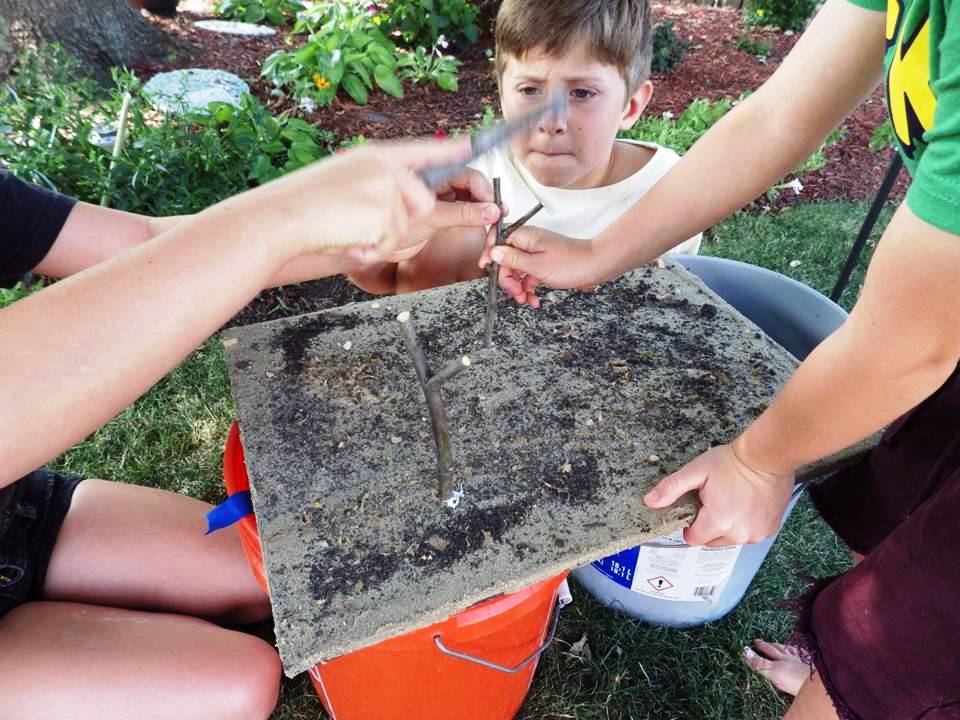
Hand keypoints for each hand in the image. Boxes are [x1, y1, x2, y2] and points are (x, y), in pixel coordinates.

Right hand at [219, 137, 481, 262]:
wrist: (279, 220)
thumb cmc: (303, 208)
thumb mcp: (344, 182)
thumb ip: (378, 187)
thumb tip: (410, 205)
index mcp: (374, 156)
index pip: (423, 150)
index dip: (449, 150)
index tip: (470, 147)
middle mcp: (386, 168)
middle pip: (425, 205)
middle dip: (410, 224)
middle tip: (376, 225)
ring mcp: (387, 191)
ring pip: (407, 231)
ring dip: (383, 241)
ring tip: (349, 231)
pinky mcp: (385, 215)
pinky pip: (391, 245)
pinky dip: (371, 251)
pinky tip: (347, 239)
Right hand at [478, 225, 603, 306]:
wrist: (596, 267)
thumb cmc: (571, 263)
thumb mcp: (537, 265)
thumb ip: (512, 260)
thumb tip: (493, 253)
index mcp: (525, 236)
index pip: (497, 240)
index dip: (490, 255)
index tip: (487, 269)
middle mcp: (529, 243)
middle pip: (506, 260)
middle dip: (508, 279)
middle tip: (515, 292)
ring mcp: (536, 254)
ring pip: (517, 271)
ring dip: (518, 287)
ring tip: (525, 299)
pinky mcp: (544, 264)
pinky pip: (529, 276)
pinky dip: (529, 288)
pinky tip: (534, 300)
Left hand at [643, 441, 794, 546]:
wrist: (768, 457)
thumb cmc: (731, 462)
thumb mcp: (696, 471)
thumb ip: (671, 488)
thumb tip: (649, 502)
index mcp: (718, 522)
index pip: (693, 538)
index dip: (691, 523)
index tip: (697, 507)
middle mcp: (738, 534)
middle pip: (712, 541)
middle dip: (709, 525)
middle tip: (715, 500)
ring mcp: (756, 534)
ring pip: (731, 539)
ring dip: (728, 526)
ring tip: (732, 500)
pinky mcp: (769, 530)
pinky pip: (749, 534)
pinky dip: (745, 524)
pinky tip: (747, 504)